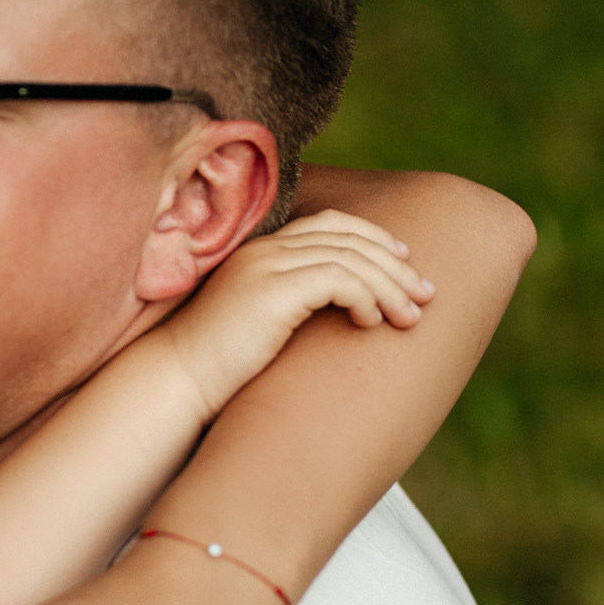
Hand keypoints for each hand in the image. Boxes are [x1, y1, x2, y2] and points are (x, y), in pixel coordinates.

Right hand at [158, 209, 433, 412]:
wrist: (176, 381)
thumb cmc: (215, 365)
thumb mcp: (258, 323)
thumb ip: (290, 305)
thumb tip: (336, 313)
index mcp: (260, 251)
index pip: (330, 223)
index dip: (373, 237)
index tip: (405, 261)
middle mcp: (265, 250)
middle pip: (349, 236)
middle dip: (395, 264)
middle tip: (427, 294)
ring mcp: (267, 266)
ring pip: (352, 258)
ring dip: (390, 286)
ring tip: (410, 318)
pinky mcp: (273, 290)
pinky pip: (340, 279)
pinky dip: (366, 297)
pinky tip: (372, 323)